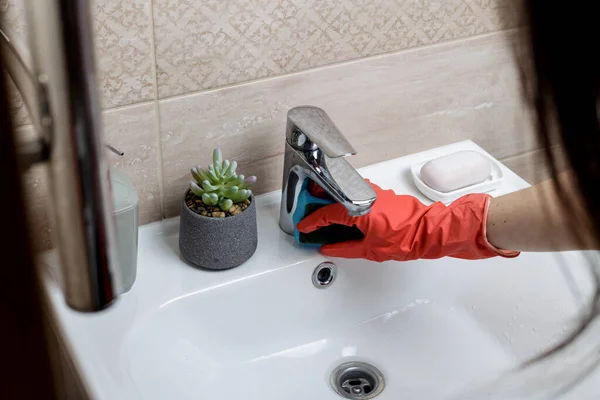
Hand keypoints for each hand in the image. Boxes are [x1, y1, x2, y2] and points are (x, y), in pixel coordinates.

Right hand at [296, 181, 518, 261]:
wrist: (432, 231)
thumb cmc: (407, 239)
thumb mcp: (370, 250)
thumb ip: (345, 248)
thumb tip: (329, 247)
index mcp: (356, 209)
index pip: (326, 214)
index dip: (311, 222)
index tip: (302, 227)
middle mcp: (363, 195)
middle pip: (331, 195)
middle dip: (315, 203)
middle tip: (304, 212)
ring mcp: (373, 192)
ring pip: (344, 191)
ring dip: (329, 199)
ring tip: (320, 211)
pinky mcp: (382, 194)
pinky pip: (356, 193)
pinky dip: (345, 200)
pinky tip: (344, 211)